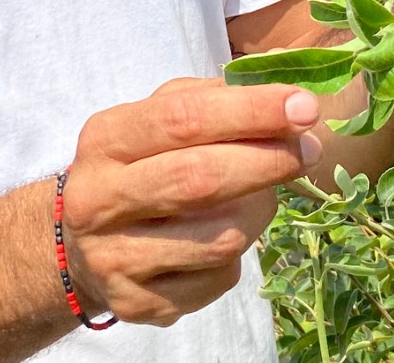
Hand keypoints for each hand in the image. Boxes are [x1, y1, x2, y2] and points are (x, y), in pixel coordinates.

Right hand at [60, 78, 321, 325]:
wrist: (83, 240)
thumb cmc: (145, 158)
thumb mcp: (165, 113)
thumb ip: (222, 95)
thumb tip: (290, 90)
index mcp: (107, 138)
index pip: (184, 117)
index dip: (252, 111)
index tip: (305, 106)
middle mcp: (99, 199)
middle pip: (200, 179)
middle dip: (269, 161)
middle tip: (310, 149)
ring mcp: (114, 258)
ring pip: (220, 236)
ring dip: (260, 209)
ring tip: (263, 192)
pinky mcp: (137, 305)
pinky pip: (217, 278)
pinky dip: (239, 253)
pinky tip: (225, 233)